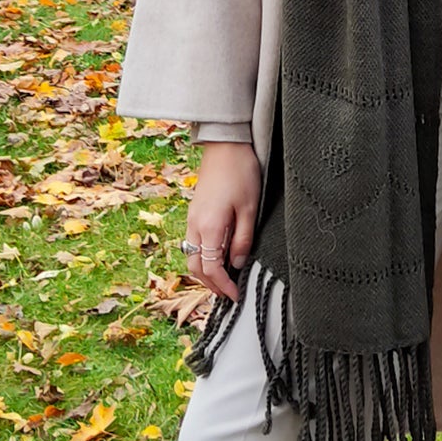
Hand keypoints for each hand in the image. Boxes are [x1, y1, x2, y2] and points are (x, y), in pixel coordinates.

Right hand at [184, 141, 261, 302]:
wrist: (225, 145)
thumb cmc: (241, 173)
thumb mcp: (249, 209)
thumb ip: (242, 239)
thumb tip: (238, 264)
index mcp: (209, 226)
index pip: (211, 268)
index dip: (223, 286)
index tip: (236, 295)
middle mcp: (195, 225)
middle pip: (196, 267)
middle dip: (211, 284)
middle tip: (229, 293)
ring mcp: (192, 218)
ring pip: (192, 256)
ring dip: (205, 272)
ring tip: (224, 279)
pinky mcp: (194, 212)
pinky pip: (193, 243)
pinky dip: (203, 257)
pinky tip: (218, 257)